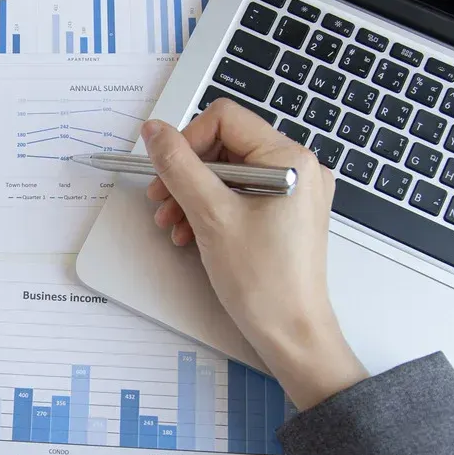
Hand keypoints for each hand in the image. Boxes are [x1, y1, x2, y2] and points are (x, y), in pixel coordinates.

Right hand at [141, 99, 367, 409]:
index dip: (187, 140)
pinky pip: (242, 196)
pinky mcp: (286, 215)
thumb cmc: (264, 283)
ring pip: (230, 173)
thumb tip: (154, 131)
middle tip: (160, 201)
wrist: (292, 335)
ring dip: (193, 194)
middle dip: (187, 173)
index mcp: (290, 159)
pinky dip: (212, 209)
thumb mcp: (211, 216)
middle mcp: (299, 168)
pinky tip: (191, 233)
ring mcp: (295, 193)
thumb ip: (179, 167)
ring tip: (172, 224)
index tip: (164, 171)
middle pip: (226, 146)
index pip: (226, 119)